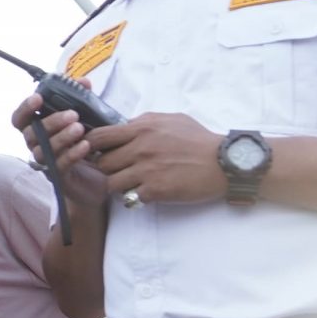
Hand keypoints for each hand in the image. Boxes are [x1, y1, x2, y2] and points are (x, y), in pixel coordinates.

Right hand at [12, 95, 110, 205]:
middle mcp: (35, 145)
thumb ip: (82, 98)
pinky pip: (59, 165)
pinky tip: (86, 146)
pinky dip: (71, 154)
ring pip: (43, 150)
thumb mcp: (86, 117)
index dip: (25, 108)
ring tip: (80, 128)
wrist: (100, 176)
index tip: (38, 98)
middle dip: (51, 122)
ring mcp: (45, 162)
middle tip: (73, 114)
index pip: (19, 119)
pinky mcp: (58, 177)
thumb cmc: (85, 142)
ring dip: (61, 138)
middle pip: (31, 134)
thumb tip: (84, 82)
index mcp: (36, 128)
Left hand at [86, 113, 226, 206]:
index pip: (99, 136)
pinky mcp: (155, 190)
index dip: (92, 145)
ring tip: (130, 183)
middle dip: (106, 168)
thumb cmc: (199, 140)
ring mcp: (146, 171)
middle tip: (117, 170)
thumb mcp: (171, 120)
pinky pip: (130, 197)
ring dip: (118, 185)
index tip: (97, 151)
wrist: (224, 163)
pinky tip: (145, 193)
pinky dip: (134, 197)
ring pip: (111, 183)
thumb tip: (124, 125)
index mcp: (141, 129)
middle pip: (101, 162)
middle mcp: (139, 149)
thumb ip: (144, 122)